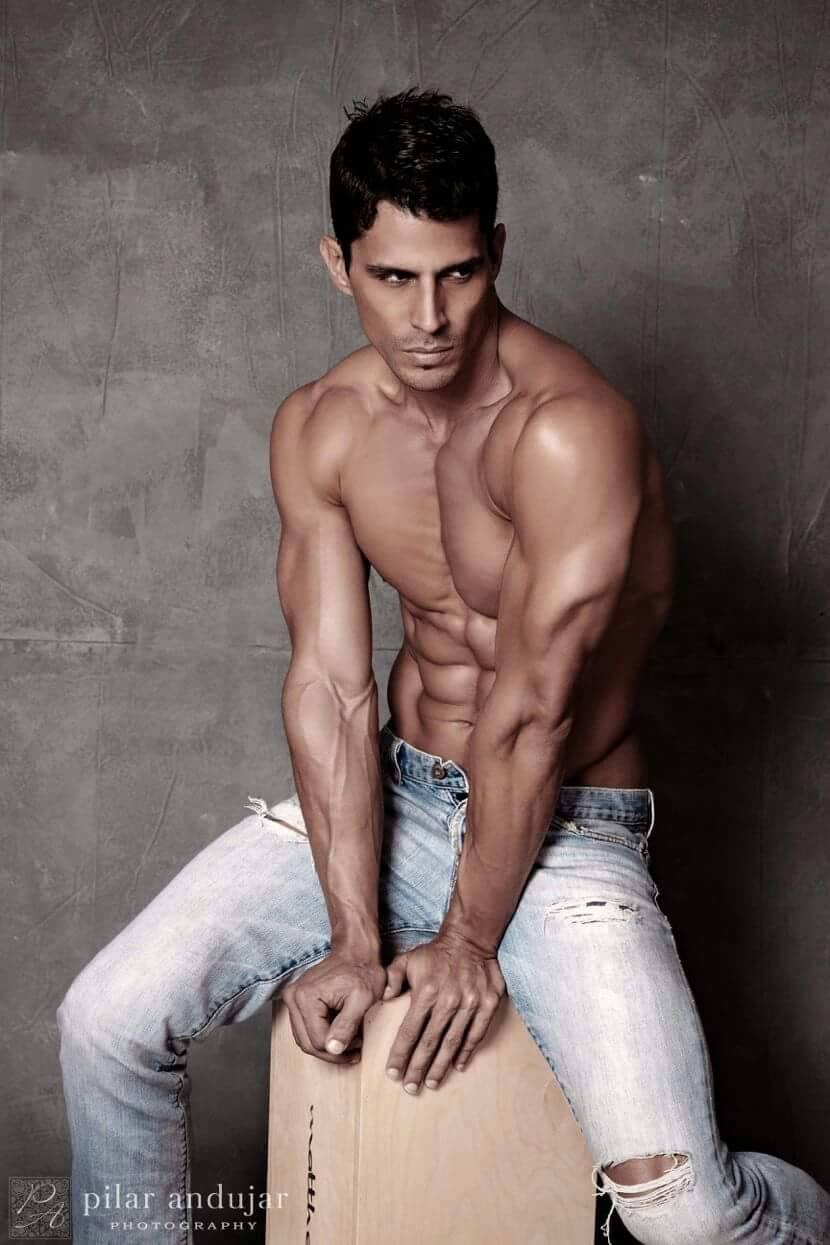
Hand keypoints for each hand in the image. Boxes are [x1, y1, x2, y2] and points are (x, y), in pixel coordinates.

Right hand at [282, 946, 386, 1064]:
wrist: (356, 952)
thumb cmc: (362, 972)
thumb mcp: (362, 1000)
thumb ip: (346, 1026)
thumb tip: (333, 1050)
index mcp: (306, 997)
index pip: (317, 1041)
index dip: (338, 1052)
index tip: (358, 1049)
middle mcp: (293, 997)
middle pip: (307, 1043)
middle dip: (332, 1052)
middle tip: (354, 1052)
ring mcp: (292, 998)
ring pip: (304, 1039)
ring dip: (326, 1046)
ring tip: (349, 1044)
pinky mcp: (297, 1001)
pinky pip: (305, 1029)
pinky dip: (321, 1035)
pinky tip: (339, 1034)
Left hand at [382, 931, 505, 1092]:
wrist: (471, 939)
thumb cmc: (436, 953)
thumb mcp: (407, 959)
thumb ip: (392, 978)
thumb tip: (384, 999)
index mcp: (426, 993)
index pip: (410, 1031)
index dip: (401, 1054)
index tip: (393, 1073)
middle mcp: (448, 1001)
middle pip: (430, 1043)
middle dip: (418, 1068)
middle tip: (410, 1087)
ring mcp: (469, 1004)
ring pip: (452, 1043)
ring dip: (441, 1066)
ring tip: (432, 1083)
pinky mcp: (487, 1005)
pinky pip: (476, 1034)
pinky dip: (467, 1052)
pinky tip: (458, 1066)